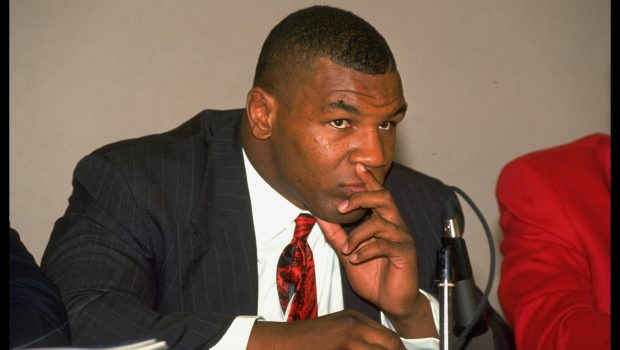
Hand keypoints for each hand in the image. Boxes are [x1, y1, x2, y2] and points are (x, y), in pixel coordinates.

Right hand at [248, 309, 405, 349]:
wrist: (282, 342)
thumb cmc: (308, 341)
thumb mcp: (336, 332)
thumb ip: (358, 338)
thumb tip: (385, 347)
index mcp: (355, 319)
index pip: (391, 339)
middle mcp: (354, 325)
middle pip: (391, 345)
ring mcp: (346, 338)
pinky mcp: (339, 347)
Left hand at [318, 163, 436, 337]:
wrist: (392, 301)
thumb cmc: (374, 275)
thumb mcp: (349, 252)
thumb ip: (336, 234)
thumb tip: (319, 215)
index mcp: (383, 221)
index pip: (377, 194)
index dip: (369, 179)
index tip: (357, 166)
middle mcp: (395, 225)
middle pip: (383, 198)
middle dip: (361, 197)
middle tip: (341, 207)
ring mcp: (401, 238)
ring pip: (380, 223)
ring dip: (358, 235)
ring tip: (347, 250)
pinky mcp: (405, 253)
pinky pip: (385, 245)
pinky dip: (366, 250)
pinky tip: (356, 259)